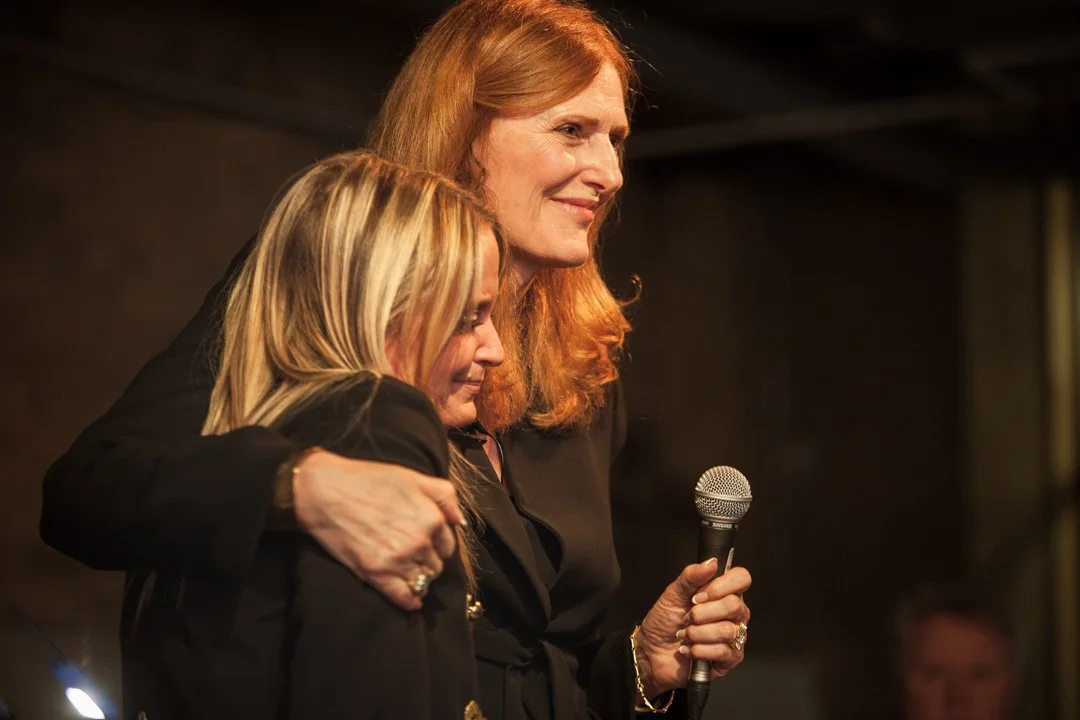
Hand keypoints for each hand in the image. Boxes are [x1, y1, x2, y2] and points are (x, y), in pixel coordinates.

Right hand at [292, 450, 463, 609]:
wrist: (325, 492)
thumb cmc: (368, 480)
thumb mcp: (413, 477)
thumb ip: (444, 496)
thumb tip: (460, 522)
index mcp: (431, 518)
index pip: (447, 545)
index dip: (437, 543)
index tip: (425, 541)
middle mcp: (419, 542)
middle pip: (436, 565)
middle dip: (428, 560)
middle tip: (413, 554)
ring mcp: (399, 561)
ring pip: (423, 581)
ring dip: (419, 579)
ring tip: (408, 572)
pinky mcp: (377, 575)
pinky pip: (404, 598)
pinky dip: (410, 601)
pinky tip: (410, 598)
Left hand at [634, 561, 751, 697]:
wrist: (652, 651)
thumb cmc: (664, 621)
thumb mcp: (673, 594)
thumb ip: (691, 576)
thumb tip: (711, 562)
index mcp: (723, 592)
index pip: (741, 578)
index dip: (720, 586)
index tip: (698, 595)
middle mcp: (733, 613)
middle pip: (735, 605)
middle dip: (702, 614)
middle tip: (687, 618)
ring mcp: (734, 635)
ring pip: (727, 630)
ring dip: (697, 634)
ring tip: (686, 635)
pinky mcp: (730, 658)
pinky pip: (723, 651)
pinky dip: (699, 650)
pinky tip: (690, 649)